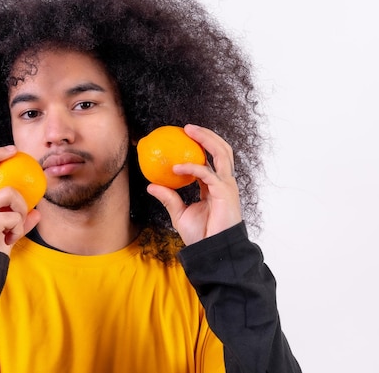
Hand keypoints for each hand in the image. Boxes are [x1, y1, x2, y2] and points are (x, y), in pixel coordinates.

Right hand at [0, 146, 40, 254]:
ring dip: (20, 208)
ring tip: (15, 225)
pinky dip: (18, 228)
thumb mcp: (3, 232)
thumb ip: (18, 221)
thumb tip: (38, 212)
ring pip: (10, 194)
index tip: (10, 150)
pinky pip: (15, 217)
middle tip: (15, 153)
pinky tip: (9, 239)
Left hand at [146, 124, 241, 245]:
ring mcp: (227, 186)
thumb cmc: (201, 236)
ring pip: (222, 153)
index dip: (200, 146)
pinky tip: (177, 167)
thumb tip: (151, 186)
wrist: (212, 251)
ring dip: (206, 139)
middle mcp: (224, 183)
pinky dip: (192, 167)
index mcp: (215, 186)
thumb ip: (168, 198)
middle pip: (222, 150)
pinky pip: (207, 173)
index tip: (183, 137)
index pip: (211, 160)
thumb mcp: (179, 214)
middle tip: (187, 127)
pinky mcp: (225, 192)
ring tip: (189, 131)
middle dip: (207, 135)